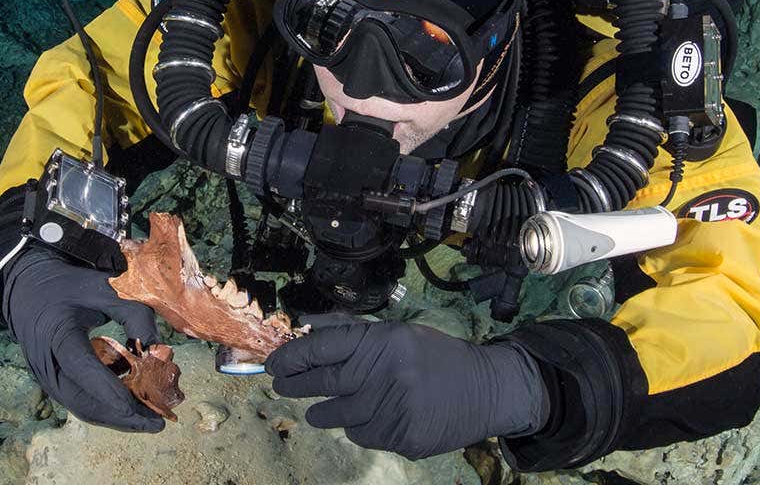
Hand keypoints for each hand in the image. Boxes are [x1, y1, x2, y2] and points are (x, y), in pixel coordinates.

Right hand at [0, 245, 167, 431]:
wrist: (29, 292)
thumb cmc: (71, 287)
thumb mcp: (104, 288)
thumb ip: (134, 313)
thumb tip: (157, 349)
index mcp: (56, 331)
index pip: (80, 365)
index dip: (107, 387)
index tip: (134, 405)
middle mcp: (46, 362)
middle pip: (81, 400)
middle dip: (120, 416)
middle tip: (157, 423)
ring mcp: (46, 377)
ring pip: (82, 407)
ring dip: (117, 418)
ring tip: (150, 420)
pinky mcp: (53, 384)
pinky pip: (80, 402)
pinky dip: (107, 408)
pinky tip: (134, 407)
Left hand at [266, 313, 548, 458]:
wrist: (485, 388)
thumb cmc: (434, 356)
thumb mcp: (396, 333)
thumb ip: (350, 329)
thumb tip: (306, 323)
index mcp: (382, 340)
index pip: (323, 346)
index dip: (293, 355)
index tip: (273, 363)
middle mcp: (385, 372)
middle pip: (324, 381)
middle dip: (295, 384)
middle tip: (281, 385)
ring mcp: (393, 407)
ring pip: (338, 414)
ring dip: (322, 411)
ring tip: (317, 408)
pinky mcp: (402, 436)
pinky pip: (361, 435)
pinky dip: (357, 427)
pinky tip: (367, 417)